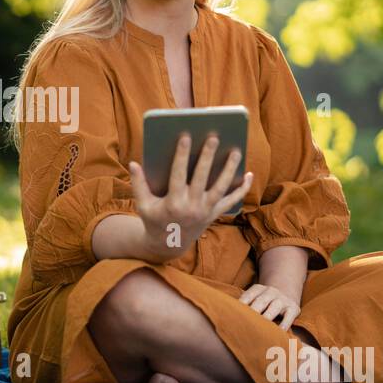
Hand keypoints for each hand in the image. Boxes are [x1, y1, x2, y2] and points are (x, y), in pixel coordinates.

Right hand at [128, 132, 251, 262]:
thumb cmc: (154, 220)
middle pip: (202, 178)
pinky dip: (242, 189)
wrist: (169, 245)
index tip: (185, 136)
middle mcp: (191, 207)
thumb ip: (138, 184)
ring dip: (229, 169)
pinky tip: (249, 174)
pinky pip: (231, 201)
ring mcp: (205, 212)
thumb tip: (133, 163)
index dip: (181, 155)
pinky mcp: (214, 214)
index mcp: (173, 203)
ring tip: (236, 150)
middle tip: (213, 137)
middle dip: (207, 157)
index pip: (177, 174)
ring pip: (221, 187)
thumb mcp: (143, 204)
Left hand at [239, 283, 301, 330]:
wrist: (285, 294)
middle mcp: (271, 292)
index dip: (241, 305)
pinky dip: (284, 325)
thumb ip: (245, 305)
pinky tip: (278, 333)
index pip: (248, 296)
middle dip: (253, 312)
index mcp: (258, 288)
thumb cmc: (263, 302)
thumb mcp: (255, 298)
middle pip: (261, 301)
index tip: (234, 316)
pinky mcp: (293, 308)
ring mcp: (282, 299)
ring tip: (260, 329)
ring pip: (274, 307)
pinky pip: (289, 317)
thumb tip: (228, 318)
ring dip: (267, 317)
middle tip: (245, 324)